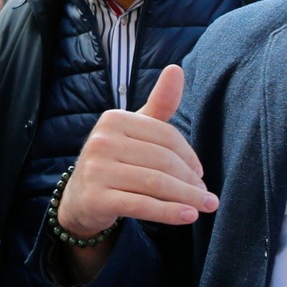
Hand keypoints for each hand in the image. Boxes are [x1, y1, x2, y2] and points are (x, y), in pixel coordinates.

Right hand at [56, 64, 216, 239]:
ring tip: (205, 206)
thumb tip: (176, 69)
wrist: (81, 197)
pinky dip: (169, 212)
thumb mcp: (136, 130)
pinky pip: (141, 205)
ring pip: (155, 184)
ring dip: (186, 197)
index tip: (200, 173)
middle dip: (190, 180)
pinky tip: (188, 217)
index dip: (189, 156)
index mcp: (114, 119)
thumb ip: (160, 103)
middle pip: (162, 160)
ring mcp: (96, 170)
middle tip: (206, 196)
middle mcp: (101, 141)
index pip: (165, 136)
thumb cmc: (116, 160)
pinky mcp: (96, 198)